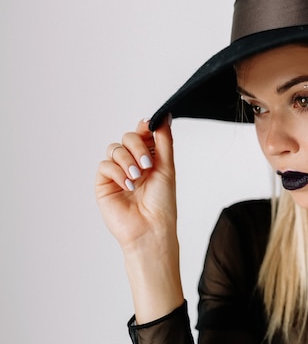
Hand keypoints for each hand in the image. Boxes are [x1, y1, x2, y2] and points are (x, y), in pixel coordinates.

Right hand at [95, 116, 176, 255]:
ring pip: (114, 149)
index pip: (142, 134)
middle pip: (127, 138)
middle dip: (137, 146)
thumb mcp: (167, 166)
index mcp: (149, 158)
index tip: (149, 126)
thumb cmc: (162, 202)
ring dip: (127, 160)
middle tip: (147, 164)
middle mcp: (132, 163)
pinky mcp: (104, 183)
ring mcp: (117, 173)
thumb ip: (164, 141)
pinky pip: (104, 165)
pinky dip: (117, 172)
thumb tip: (165, 115)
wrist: (150, 227)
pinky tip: (127, 185)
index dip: (144, 128)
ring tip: (137, 177)